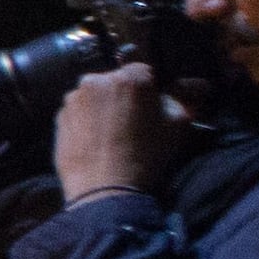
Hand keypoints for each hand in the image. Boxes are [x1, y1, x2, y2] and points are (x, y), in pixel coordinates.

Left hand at [54, 62, 181, 202]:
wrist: (104, 188)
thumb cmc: (147, 154)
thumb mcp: (177, 125)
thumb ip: (186, 97)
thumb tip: (201, 84)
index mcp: (129, 77)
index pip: (145, 70)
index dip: (152, 87)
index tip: (155, 105)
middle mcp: (95, 80)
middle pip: (117, 81)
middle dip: (127, 95)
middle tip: (136, 122)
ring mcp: (72, 98)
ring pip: (96, 95)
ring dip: (106, 106)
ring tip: (115, 134)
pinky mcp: (58, 117)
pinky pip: (79, 111)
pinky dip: (88, 120)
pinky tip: (97, 140)